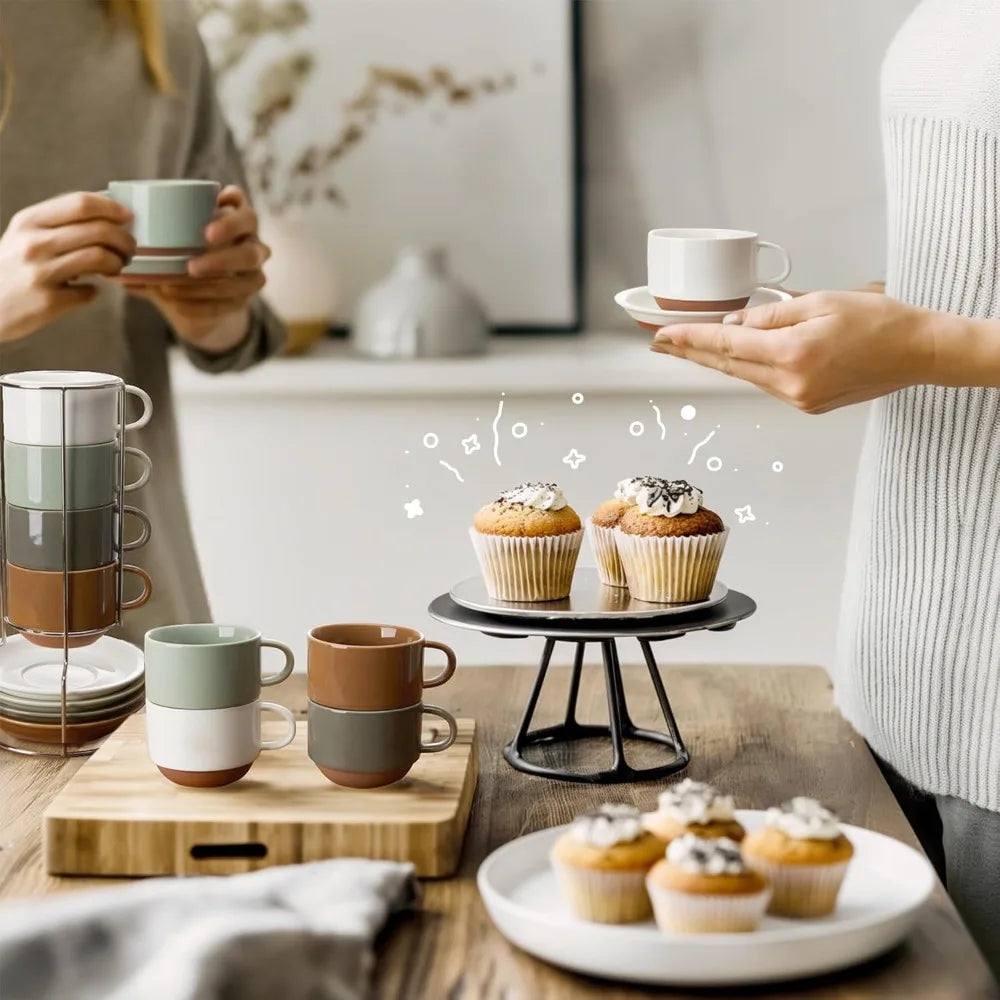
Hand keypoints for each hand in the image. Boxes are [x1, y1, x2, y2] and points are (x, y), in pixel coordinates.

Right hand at [0, 192, 134, 342]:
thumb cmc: (9, 269)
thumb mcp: (23, 236)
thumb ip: (57, 224)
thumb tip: (106, 210)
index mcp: (29, 221)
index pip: (81, 204)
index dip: (113, 209)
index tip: (128, 217)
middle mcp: (34, 243)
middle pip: (98, 230)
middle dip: (125, 240)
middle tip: (130, 249)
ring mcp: (40, 272)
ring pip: (99, 257)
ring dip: (117, 263)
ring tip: (116, 268)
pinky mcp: (48, 301)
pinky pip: (89, 292)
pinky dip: (95, 291)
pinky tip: (89, 290)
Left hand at [128, 185, 269, 353]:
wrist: (192, 300)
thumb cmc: (176, 259)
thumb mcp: (163, 247)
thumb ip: (144, 246)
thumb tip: (107, 260)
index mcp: (235, 223)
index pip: (244, 214)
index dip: (231, 217)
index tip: (206, 229)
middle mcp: (251, 245)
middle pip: (251, 249)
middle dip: (223, 257)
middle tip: (191, 265)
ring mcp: (252, 273)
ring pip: (248, 279)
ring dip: (212, 284)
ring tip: (178, 288)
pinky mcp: (246, 298)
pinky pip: (233, 302)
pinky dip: (205, 303)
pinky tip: (181, 302)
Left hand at [650, 291, 936, 412]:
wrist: (918, 352)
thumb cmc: (880, 321)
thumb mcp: (821, 302)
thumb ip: (772, 316)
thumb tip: (734, 325)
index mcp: (792, 355)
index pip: (726, 346)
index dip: (690, 339)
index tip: (662, 334)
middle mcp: (791, 384)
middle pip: (728, 366)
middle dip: (691, 352)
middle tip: (659, 342)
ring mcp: (799, 399)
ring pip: (746, 376)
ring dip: (718, 360)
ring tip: (688, 345)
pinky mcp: (807, 404)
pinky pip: (767, 383)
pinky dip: (749, 367)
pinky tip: (735, 355)